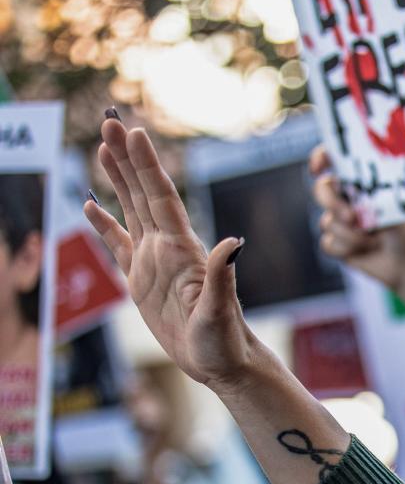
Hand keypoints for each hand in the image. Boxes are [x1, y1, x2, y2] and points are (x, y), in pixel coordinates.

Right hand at [84, 117, 260, 392]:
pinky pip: (118, 244)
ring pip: (131, 209)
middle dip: (126, 157)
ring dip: (117, 178)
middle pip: (143, 192)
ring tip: (102, 145)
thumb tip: (234, 242)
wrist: (224, 364)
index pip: (161, 198)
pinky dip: (104, 224)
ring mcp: (154, 262)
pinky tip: (91, 205)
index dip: (147, 166)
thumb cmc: (225, 342)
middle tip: (110, 119)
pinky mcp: (142, 281)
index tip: (133, 131)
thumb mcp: (220, 311)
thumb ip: (223, 275)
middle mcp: (168, 248)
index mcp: (183, 250)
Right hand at [310, 147, 404, 293]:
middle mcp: (347, 198)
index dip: (320, 159)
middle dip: (331, 202)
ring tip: (377, 241)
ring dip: (352, 235)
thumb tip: (353, 187)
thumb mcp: (392, 208)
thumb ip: (371, 195)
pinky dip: (348, 249)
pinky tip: (366, 251)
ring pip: (327, 222)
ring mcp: (340, 221)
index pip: (334, 161)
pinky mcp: (338, 243)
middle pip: (321, 189)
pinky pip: (328, 243)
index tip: (317, 168)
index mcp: (361, 183)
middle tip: (351, 217)